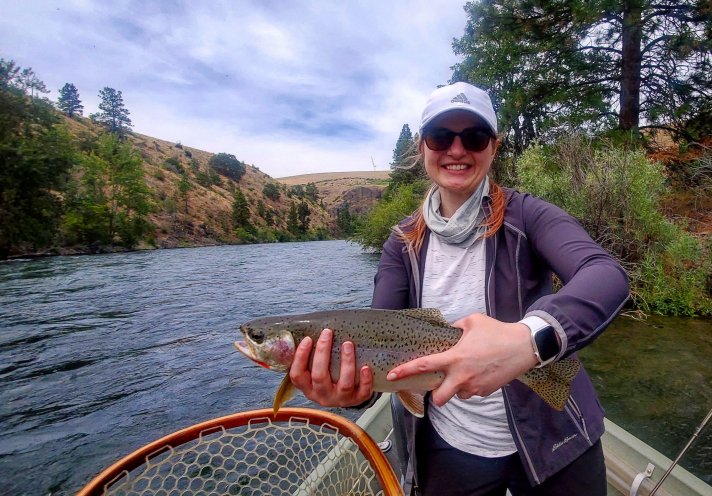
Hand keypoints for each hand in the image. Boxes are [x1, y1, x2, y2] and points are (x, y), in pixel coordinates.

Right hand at [289, 328, 373, 407]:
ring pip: (344, 384)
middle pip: (319, 376)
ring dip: (346, 362)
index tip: (308, 338)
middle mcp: (321, 395)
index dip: (300, 357)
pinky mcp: (356, 400)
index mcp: (307, 387)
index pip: (297, 375)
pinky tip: (365, 367)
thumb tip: (310, 328)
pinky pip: (362, 393)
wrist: (345, 396)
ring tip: (348, 344)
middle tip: (328, 333)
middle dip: (323, 353)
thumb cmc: (327, 375)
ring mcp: (339, 399)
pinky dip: (365, 381)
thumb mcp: (314, 370)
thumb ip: (311, 356)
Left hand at [386, 313, 536, 406]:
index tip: (392, 375)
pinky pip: (472, 393)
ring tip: (465, 373)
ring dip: (456, 388)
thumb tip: (447, 331)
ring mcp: (475, 386)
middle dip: (435, 395)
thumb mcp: (472, 321)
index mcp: (455, 358)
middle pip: (438, 398)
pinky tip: (479, 373)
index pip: (425, 365)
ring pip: (457, 395)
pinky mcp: (487, 392)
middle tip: (438, 384)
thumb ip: (455, 327)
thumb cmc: (497, 331)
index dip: (406, 371)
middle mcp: (462, 376)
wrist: (524, 346)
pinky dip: (471, 387)